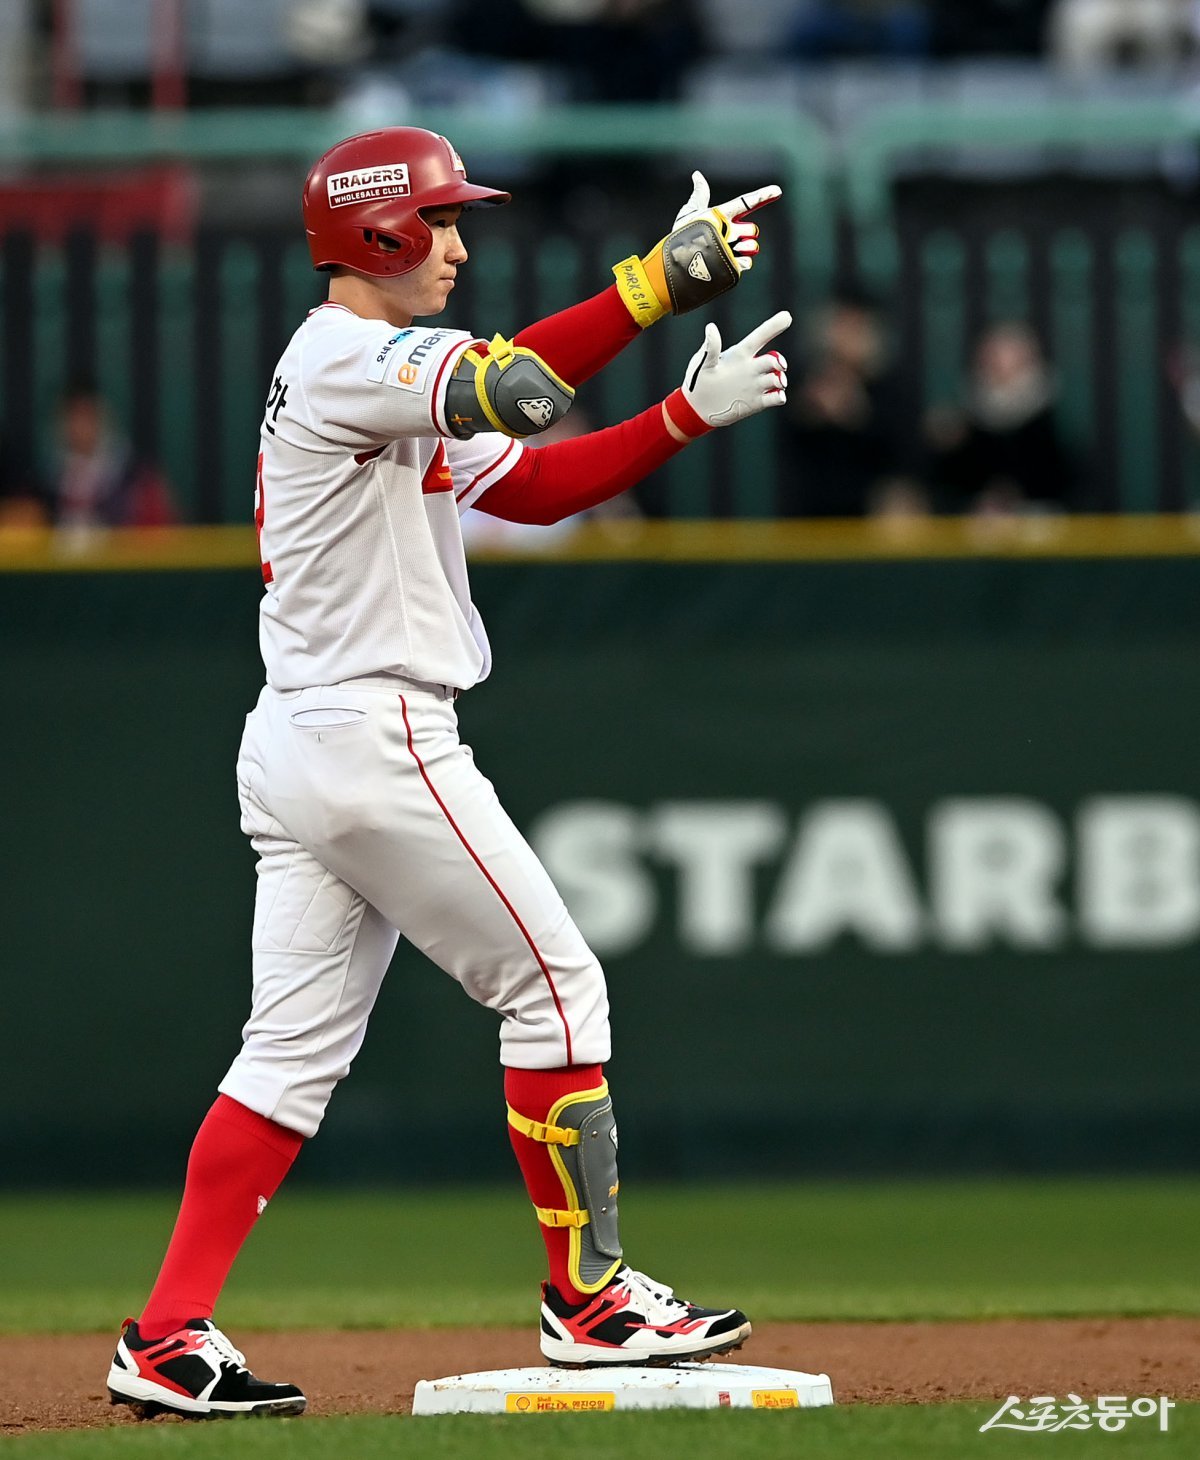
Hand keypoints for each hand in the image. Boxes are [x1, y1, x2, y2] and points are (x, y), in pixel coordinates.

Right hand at [612, 176, 783, 327]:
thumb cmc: (678, 240)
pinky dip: (739, 265)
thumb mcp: (687, 215)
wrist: (671, 270)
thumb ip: (699, 196)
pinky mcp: (733, 267)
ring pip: (752, 247)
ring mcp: (731, 250)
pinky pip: (747, 263)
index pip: (745, 202)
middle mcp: (727, 230)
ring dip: (743, 251)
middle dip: (744, 236)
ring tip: (726, 255)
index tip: (778, 191)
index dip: (763, 196)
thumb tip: (697, 175)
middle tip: (728, 243)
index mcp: (719, 215)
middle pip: (752, 230)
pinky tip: (724, 266)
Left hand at [680, 311, 790, 428]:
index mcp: (740, 354)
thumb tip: (710, 327)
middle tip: (779, 365)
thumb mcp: (702, 363)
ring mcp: (755, 385)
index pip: (760, 337)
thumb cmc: (698, 381)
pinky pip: (775, 398)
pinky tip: (778, 396)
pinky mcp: (757, 402)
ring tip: (779, 382)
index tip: (787, 317)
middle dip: (779, 361)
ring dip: (781, 379)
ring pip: (777, 378)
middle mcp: (751, 368)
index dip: (772, 326)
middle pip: (773, 360)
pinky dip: (780, 396)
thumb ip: (710, 347)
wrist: (696, 409)